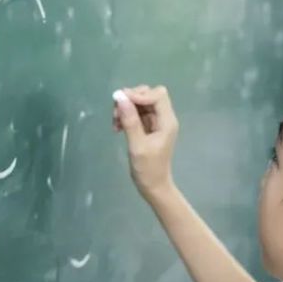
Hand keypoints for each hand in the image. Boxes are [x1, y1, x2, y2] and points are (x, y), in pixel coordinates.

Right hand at [112, 85, 178, 201]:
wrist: (153, 186)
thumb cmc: (147, 169)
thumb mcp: (137, 145)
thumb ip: (129, 120)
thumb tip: (120, 97)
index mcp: (167, 121)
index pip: (157, 95)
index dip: (139, 94)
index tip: (121, 103)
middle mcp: (164, 118)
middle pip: (149, 95)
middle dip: (131, 100)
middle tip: (116, 114)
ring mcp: (156, 122)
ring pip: (141, 103)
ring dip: (126, 108)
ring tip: (115, 122)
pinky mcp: (148, 127)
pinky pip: (137, 113)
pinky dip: (126, 116)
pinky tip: (117, 127)